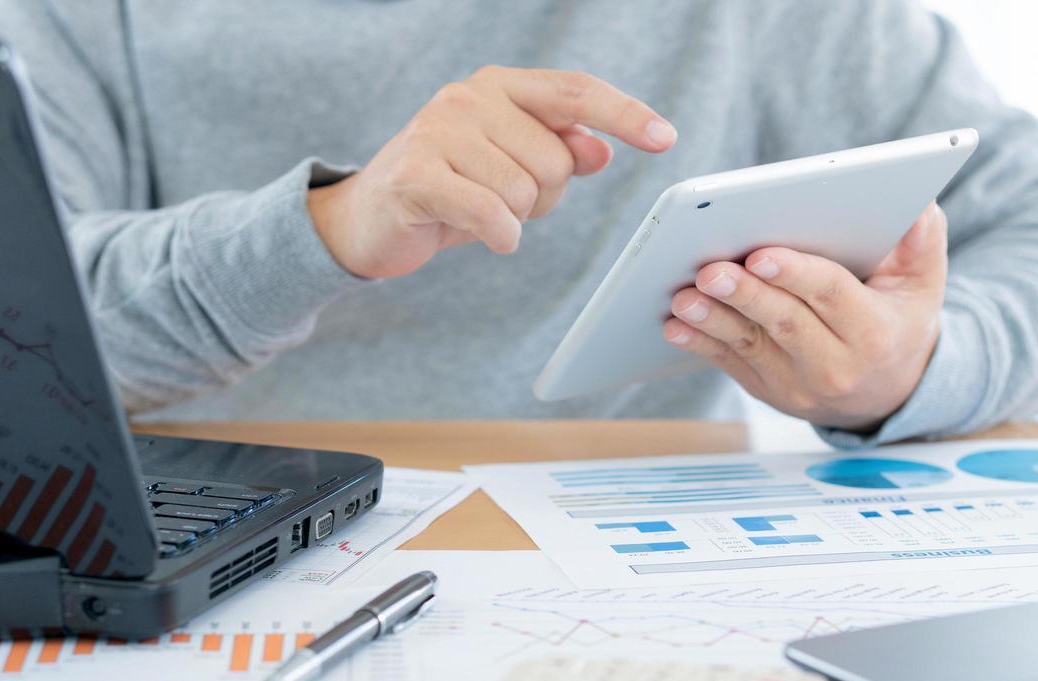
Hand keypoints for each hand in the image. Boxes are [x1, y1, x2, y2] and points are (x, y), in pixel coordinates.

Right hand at [309, 66, 676, 278]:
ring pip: (525, 192)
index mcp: (499, 85)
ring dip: (513, 218)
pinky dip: (499, 237)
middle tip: (501, 201)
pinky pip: (491, 215)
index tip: (666, 138)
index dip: (624, 113)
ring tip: (477, 212)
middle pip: (556, 160)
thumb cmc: (452, 190)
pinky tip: (484, 236)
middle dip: (542, 198)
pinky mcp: (415, 174)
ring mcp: (438, 130)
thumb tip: (602, 146)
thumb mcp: (511, 169)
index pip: (575, 92)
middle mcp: (469, 96)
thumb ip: (558, 152)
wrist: (370, 219)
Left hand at [664, 203, 948, 432]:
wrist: (886, 395)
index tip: (761, 254)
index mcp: (874, 333)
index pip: (831, 297)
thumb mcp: (923, 286)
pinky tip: (676, 325)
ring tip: (682, 297)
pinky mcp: (768, 392)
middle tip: (708, 269)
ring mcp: (798, 386)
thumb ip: (922, 244)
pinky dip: (701, 345)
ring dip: (712, 320)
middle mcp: (835, 366)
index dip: (795, 275)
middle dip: (745, 294)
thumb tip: (919, 205)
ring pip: (750, 346)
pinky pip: (731, 366)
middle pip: (784, 324)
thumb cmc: (899, 323)